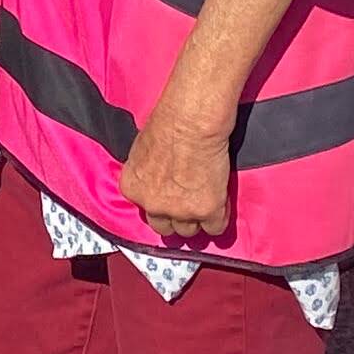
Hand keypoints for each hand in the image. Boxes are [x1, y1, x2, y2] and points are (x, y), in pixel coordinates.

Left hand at [117, 109, 234, 244]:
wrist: (191, 122)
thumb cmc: (167, 124)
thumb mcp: (141, 151)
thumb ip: (145, 174)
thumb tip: (153, 180)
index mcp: (133, 189)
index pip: (145, 211)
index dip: (160, 205)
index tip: (169, 201)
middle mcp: (153, 205)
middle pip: (164, 227)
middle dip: (175, 218)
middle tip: (186, 205)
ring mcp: (180, 211)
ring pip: (189, 231)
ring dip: (196, 219)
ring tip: (205, 203)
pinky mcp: (208, 211)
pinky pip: (215, 228)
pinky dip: (219, 219)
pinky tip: (220, 206)